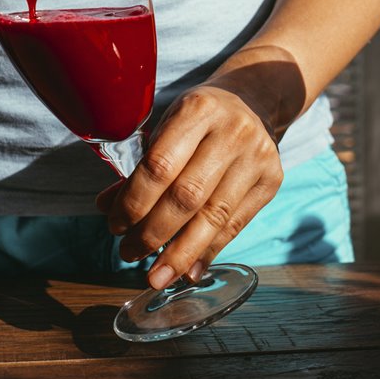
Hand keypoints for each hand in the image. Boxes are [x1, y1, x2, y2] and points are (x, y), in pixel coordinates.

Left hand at [97, 81, 283, 290]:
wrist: (253, 101)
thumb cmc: (199, 117)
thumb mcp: (168, 125)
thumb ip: (141, 165)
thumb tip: (107, 207)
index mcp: (198, 109)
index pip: (160, 165)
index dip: (134, 202)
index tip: (115, 225)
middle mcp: (232, 132)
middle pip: (187, 196)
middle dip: (153, 233)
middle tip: (128, 253)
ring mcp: (257, 157)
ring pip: (214, 217)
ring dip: (180, 253)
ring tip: (156, 277)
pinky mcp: (273, 180)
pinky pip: (236, 225)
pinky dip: (208, 251)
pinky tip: (188, 270)